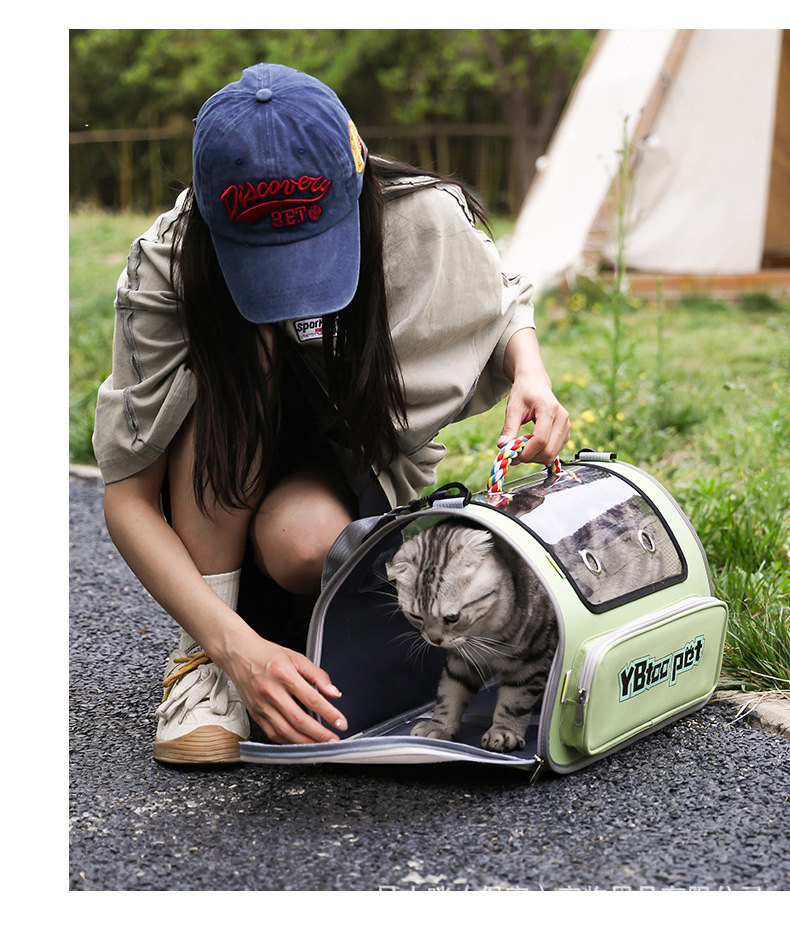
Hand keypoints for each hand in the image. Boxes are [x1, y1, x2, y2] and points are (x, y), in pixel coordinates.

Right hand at [221, 630, 347, 744]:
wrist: (239, 655)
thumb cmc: (267, 655)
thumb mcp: (297, 658)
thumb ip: (318, 675)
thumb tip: (334, 693)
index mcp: (284, 674)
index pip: (311, 699)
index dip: (329, 713)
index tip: (341, 723)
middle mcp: (271, 692)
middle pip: (298, 720)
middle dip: (319, 734)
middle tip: (334, 741)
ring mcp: (261, 705)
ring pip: (285, 731)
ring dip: (305, 742)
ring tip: (320, 746)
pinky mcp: (255, 714)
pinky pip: (273, 734)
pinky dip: (288, 741)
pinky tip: (300, 742)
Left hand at [500, 330, 569, 465]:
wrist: (535, 383)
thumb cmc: (523, 392)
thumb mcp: (513, 408)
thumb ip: (509, 428)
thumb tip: (502, 446)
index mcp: (549, 409)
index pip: (541, 440)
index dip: (526, 452)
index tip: (513, 456)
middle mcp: (562, 418)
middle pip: (548, 450)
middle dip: (530, 457)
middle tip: (514, 456)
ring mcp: (566, 426)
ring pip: (552, 454)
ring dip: (535, 458)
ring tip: (521, 450)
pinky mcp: (565, 432)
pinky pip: (555, 452)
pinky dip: (541, 455)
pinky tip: (530, 447)